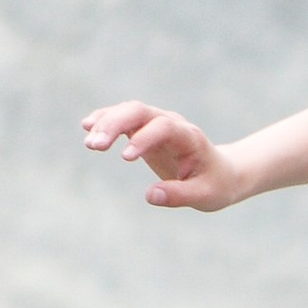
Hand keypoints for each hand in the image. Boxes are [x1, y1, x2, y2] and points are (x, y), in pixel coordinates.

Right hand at [80, 99, 243, 211]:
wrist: (220, 173)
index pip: (164, 128)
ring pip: (128, 111)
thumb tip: (150, 196)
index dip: (144, 138)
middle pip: (140, 111)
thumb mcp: (204, 195)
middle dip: (115, 125)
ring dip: (106, 123)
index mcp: (189, 137)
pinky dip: (105, 120)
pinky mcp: (145, 129)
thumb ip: (179, 195)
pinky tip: (87, 128)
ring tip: (89, 143)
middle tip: (94, 146)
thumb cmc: (214, 184)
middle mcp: (171, 123)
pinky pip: (123, 118)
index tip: (125, 158)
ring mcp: (156, 123)